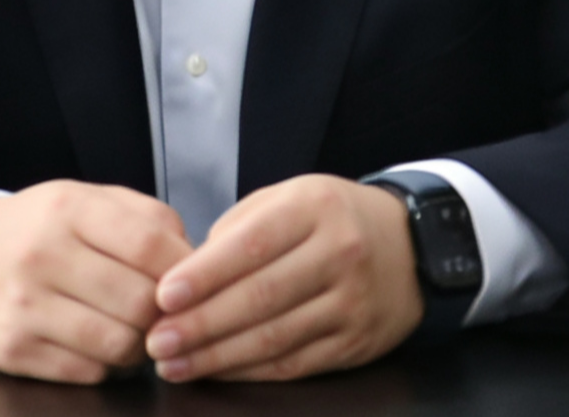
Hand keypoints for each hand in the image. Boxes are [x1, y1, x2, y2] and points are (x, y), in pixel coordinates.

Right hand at [0, 180, 191, 383]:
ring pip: (118, 344)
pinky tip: (96, 341)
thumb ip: (146, 218)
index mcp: (67, 209)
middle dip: (163, 312)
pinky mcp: (13, 351)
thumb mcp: (86, 201)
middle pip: (139, 301)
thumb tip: (195, 260)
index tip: (194, 280)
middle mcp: (42, 255)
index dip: (185, 270)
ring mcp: (24, 307)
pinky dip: (104, 364)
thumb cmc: (40, 230)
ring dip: (138, 343)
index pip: (149, 245)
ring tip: (131, 326)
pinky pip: (88, 372)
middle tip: (162, 310)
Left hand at [144, 174, 424, 381]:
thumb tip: (187, 271)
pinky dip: (249, 372)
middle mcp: (338, 253)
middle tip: (155, 341)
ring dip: (217, 356)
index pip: (251, 245)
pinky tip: (216, 371)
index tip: (162, 296)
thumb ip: (240, 227)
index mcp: (314, 208)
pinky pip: (294, 364)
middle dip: (200, 324)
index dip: (204, 275)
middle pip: (260, 297)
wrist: (412, 246)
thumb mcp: (291, 197)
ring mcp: (351, 302)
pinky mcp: (355, 343)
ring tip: (173, 364)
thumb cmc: (333, 218)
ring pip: (274, 338)